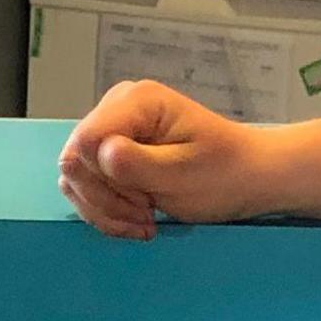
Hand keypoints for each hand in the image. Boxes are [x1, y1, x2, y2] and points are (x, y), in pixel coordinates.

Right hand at [56, 81, 288, 238]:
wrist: (246, 177)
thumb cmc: (225, 173)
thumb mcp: (185, 173)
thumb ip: (138, 163)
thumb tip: (100, 154)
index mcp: (136, 101)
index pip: (87, 140)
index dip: (106, 179)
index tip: (146, 200)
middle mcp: (116, 107)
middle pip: (75, 159)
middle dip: (107, 198)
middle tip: (148, 213)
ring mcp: (110, 128)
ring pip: (74, 176)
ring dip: (106, 208)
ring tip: (145, 219)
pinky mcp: (108, 152)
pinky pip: (84, 185)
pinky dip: (105, 210)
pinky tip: (135, 219)